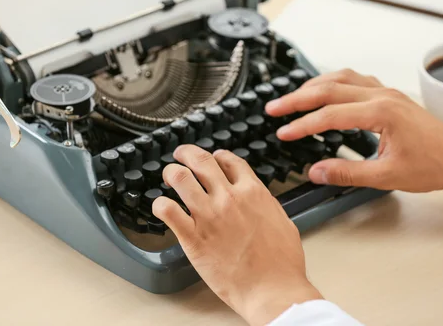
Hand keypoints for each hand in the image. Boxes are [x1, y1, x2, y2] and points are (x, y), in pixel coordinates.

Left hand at [152, 145, 321, 324]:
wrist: (272, 289)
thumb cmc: (281, 263)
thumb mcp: (282, 221)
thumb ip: (266, 205)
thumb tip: (259, 199)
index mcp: (253, 192)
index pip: (229, 160)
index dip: (218, 156)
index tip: (213, 158)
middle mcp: (229, 198)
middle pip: (201, 160)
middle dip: (187, 153)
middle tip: (181, 154)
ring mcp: (209, 216)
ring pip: (179, 177)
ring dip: (171, 172)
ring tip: (169, 176)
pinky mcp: (193, 237)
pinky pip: (167, 210)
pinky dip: (160, 204)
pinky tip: (161, 207)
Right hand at [265, 69, 442, 192]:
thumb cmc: (433, 165)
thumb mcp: (387, 175)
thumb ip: (347, 172)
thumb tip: (316, 172)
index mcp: (381, 112)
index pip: (330, 115)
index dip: (302, 125)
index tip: (283, 133)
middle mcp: (381, 95)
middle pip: (329, 88)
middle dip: (297, 98)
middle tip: (274, 107)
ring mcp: (385, 92)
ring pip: (341, 78)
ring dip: (314, 86)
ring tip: (293, 97)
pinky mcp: (388, 95)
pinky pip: (354, 79)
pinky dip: (333, 83)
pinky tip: (325, 91)